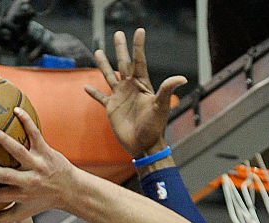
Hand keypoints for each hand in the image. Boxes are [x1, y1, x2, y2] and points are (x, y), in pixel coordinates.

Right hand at [0, 108, 77, 222]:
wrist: (71, 190)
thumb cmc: (42, 201)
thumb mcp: (23, 212)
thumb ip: (1, 217)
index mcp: (21, 195)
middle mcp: (29, 181)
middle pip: (5, 176)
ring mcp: (38, 164)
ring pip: (20, 152)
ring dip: (5, 141)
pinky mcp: (46, 151)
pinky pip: (35, 134)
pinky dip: (27, 122)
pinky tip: (15, 109)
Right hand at [85, 28, 186, 158]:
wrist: (143, 145)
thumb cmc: (154, 127)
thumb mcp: (161, 107)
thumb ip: (167, 90)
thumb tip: (182, 78)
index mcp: (142, 85)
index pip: (139, 61)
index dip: (138, 46)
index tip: (139, 31)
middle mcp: (130, 88)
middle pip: (124, 63)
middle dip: (120, 49)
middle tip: (118, 33)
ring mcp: (120, 97)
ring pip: (109, 76)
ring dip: (103, 64)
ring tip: (97, 51)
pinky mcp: (111, 108)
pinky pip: (101, 97)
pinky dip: (93, 93)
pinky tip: (86, 87)